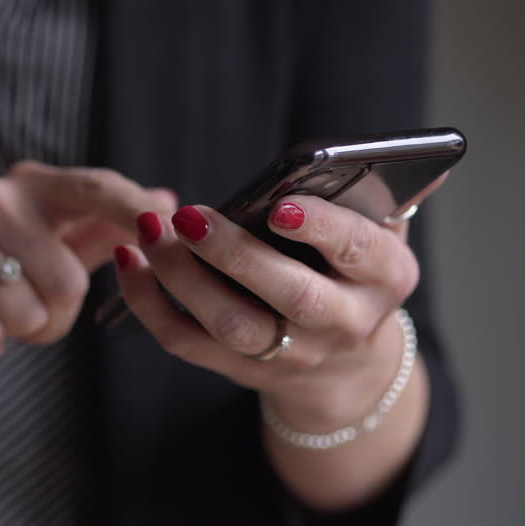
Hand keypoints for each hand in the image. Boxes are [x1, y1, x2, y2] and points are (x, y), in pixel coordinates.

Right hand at [0, 161, 175, 378]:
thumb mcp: (45, 252)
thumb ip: (101, 230)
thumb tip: (168, 202)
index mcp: (27, 186)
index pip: (97, 188)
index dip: (138, 211)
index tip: (178, 227)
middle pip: (68, 278)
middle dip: (54, 316)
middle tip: (21, 311)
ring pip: (28, 311)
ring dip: (16, 333)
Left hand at [114, 195, 417, 429]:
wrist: (343, 369)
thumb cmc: (352, 276)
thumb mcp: (378, 238)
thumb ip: (376, 198)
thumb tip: (395, 156)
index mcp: (385, 279)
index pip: (358, 251)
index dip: (320, 228)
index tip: (279, 205)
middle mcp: (341, 323)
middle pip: (288, 295)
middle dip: (234, 254)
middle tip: (190, 216)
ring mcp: (288, 353)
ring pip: (231, 324)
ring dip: (183, 277)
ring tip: (150, 231)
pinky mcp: (238, 369)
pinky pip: (185, 342)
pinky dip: (149, 304)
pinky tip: (130, 262)